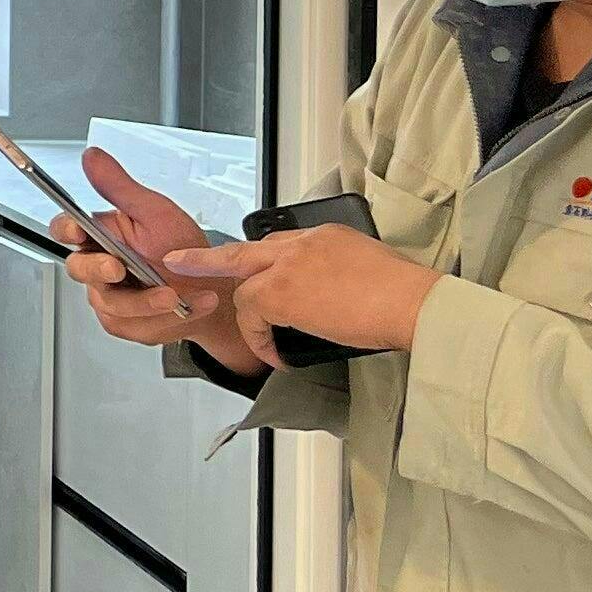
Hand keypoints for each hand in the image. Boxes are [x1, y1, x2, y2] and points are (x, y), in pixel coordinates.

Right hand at [54, 147, 269, 377]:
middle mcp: (100, 266)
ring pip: (109, 303)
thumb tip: (92, 156)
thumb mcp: (156, 212)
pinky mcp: (123, 323)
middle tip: (119, 267)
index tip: (77, 230)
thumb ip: (120, 187)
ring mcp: (109, 297)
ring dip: (146, 301)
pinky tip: (183, 307)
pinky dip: (161, 319)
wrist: (214, 289)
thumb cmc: (184, 249)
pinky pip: (130, 325)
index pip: (65, 228)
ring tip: (176, 294)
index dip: (66, 229)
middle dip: (99, 270)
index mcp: (102, 234)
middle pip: (79, 269)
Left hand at [163, 225, 436, 364]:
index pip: (281, 246)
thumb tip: (332, 294)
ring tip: (262, 343)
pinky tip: (276, 356)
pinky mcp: (279, 292)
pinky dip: (260, 339)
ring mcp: (286, 266)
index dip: (261, 262)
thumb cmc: (406, 295)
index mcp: (325, 235)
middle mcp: (301, 244)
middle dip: (208, 259)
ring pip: (246, 288)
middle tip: (179, 263)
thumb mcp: (371, 268)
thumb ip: (339, 272)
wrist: (412, 302)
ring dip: (250, 319)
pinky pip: (253, 316)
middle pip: (245, 252)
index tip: (247, 268)